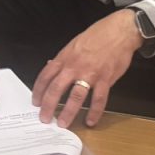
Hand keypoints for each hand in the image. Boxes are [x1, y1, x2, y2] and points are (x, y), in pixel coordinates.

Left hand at [31, 10, 140, 128]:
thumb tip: (51, 65)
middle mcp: (74, 66)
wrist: (120, 31)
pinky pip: (98, 99)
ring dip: (68, 112)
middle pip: (56, 89)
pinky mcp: (105, 79)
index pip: (46, 75)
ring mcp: (90, 74)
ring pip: (76, 97)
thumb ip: (63, 58)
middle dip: (48, 105)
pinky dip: (94, 112)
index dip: (38, 90)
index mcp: (65, 57)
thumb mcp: (74, 43)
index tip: (35, 101)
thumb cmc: (98, 35)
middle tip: (44, 118)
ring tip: (63, 123)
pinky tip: (90, 121)